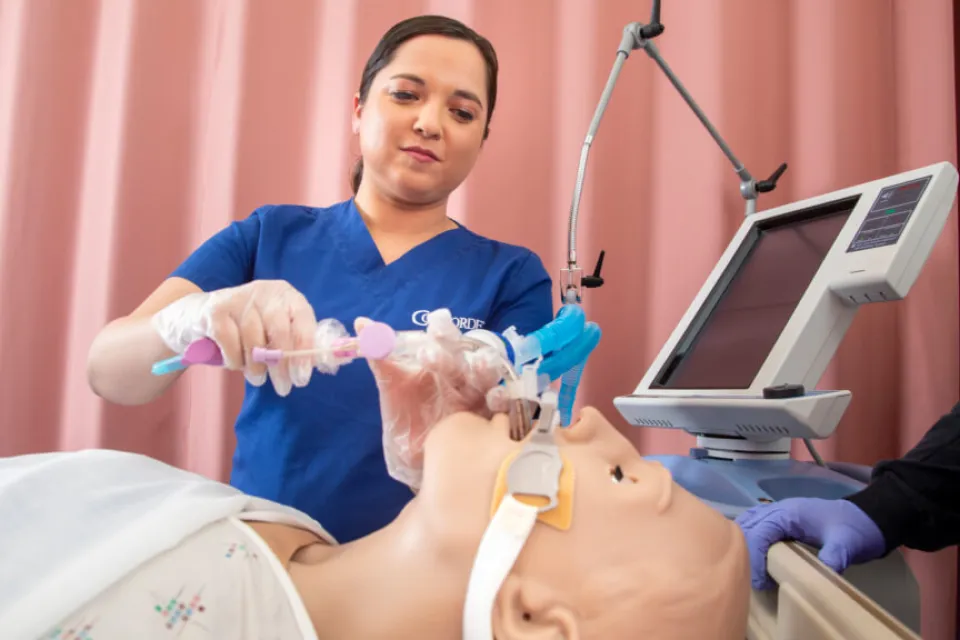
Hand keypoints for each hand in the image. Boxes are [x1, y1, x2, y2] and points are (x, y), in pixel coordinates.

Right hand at [151, 280, 317, 395]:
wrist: (194, 315)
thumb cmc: (244, 328)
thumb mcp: (271, 330)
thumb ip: (294, 342)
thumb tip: (317, 363)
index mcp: (285, 294)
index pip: (303, 320)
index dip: (305, 350)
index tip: (303, 377)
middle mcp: (264, 291)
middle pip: (280, 331)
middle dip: (283, 364)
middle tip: (284, 388)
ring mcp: (239, 298)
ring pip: (255, 340)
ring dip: (257, 366)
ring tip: (258, 379)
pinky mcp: (216, 310)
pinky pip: (230, 343)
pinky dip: (235, 360)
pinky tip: (236, 366)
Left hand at [361, 311, 505, 490]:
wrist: (414, 461)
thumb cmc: (406, 417)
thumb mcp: (391, 387)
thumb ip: (380, 357)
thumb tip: (362, 323)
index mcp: (442, 365)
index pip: (446, 342)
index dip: (444, 332)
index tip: (436, 324)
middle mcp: (462, 379)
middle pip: (467, 360)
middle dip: (460, 355)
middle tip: (446, 351)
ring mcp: (477, 401)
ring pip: (487, 381)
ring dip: (485, 372)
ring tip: (480, 366)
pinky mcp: (488, 424)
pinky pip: (502, 411)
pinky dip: (501, 402)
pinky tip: (495, 397)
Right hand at [734, 497, 886, 589]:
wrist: (865, 518)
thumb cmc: (854, 529)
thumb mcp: (847, 544)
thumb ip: (834, 557)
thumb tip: (821, 579)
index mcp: (788, 513)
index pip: (759, 532)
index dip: (755, 558)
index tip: (760, 582)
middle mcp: (778, 510)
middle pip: (748, 528)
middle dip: (746, 554)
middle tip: (754, 581)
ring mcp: (777, 513)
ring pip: (747, 525)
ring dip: (744, 546)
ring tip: (749, 570)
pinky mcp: (779, 520)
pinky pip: (754, 525)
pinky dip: (748, 539)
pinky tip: (750, 557)